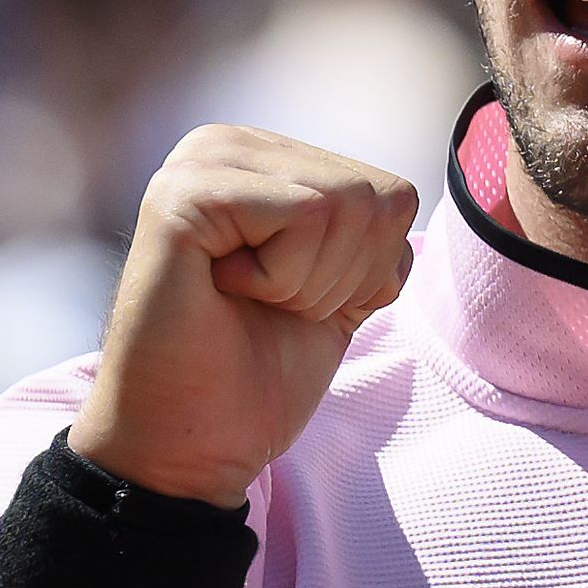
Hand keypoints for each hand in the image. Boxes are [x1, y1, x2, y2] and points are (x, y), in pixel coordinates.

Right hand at [71, 126, 417, 507]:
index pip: (391, 195)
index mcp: (266, 158)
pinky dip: (283, 277)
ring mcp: (202, 163)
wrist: (187, 443)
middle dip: (341, 279)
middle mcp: (230, 144)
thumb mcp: (339, 292)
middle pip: (373, 196)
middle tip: (269, 307)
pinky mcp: (183, 193)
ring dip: (309, 282)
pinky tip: (224, 290)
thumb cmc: (256, 373)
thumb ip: (369, 235)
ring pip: (345, 202)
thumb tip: (404, 195)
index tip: (296, 303)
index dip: (367, 274)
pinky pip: (304, 213)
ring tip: (246, 299)